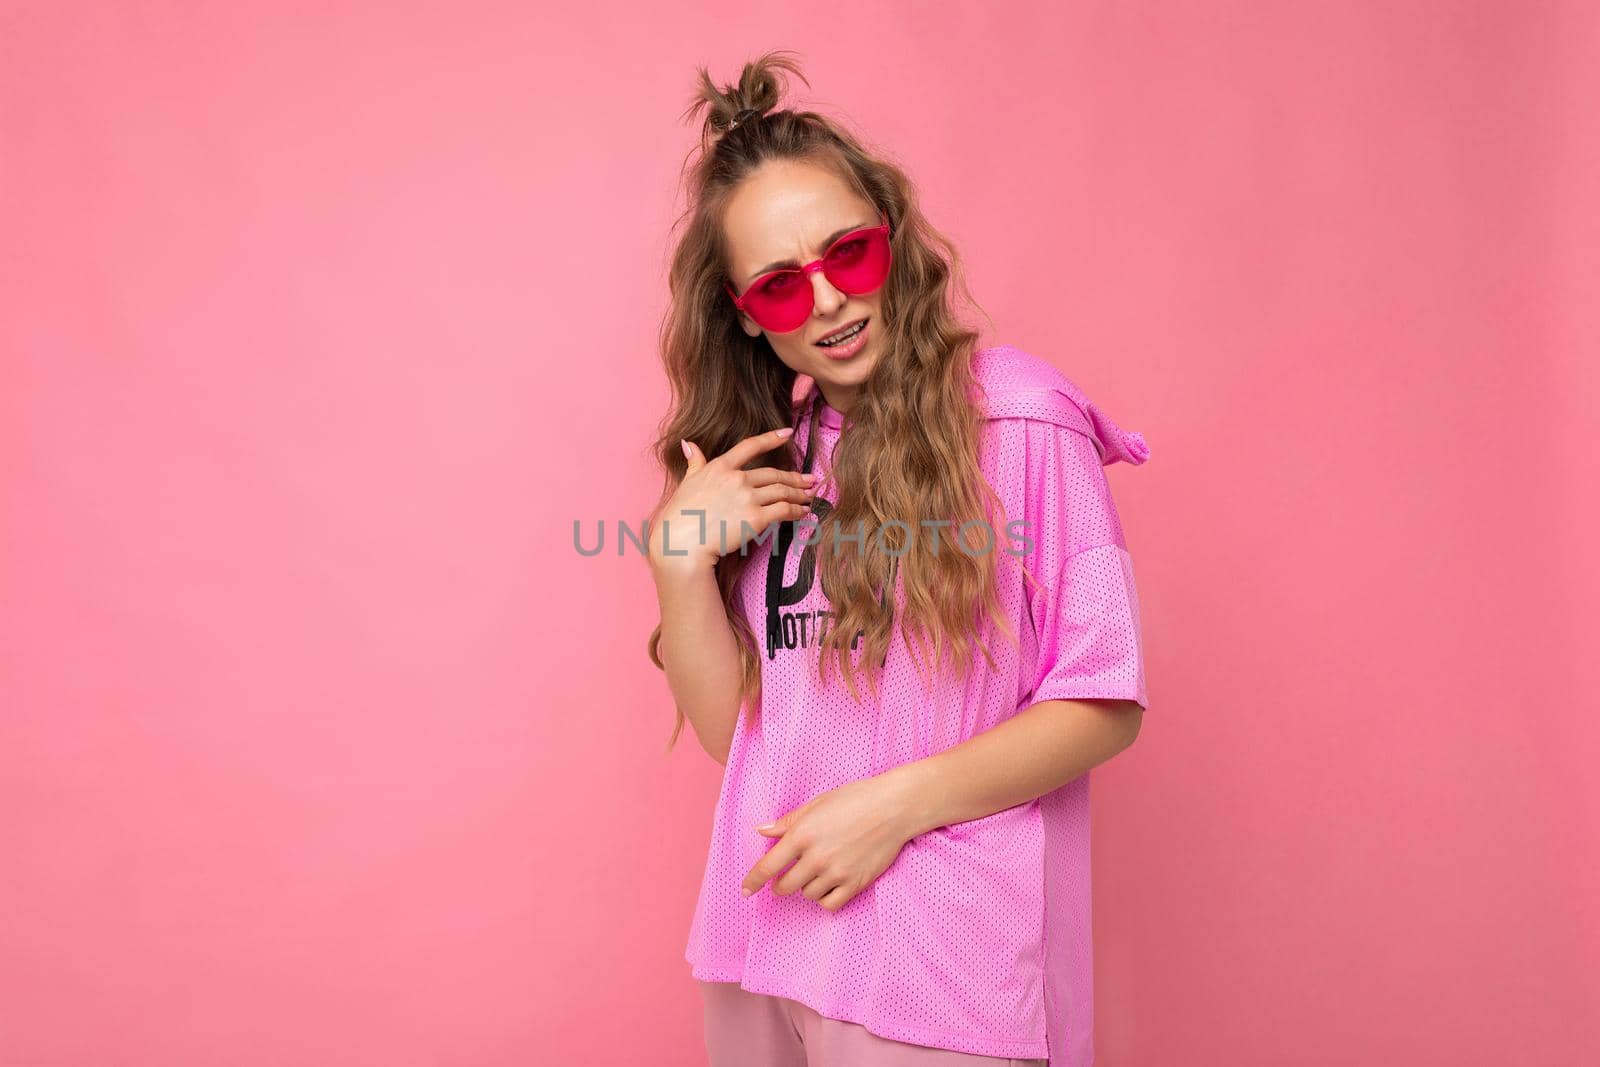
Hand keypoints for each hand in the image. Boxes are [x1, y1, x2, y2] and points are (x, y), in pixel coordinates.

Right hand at [649, 427, 817, 570]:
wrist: (682, 542)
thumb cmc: (679, 515)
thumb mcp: (686, 482)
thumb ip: (694, 462)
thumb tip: (688, 443)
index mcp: (721, 467)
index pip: (751, 446)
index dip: (772, 438)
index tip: (787, 433)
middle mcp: (737, 478)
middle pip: (774, 474)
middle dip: (795, 477)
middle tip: (810, 480)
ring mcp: (748, 498)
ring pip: (782, 492)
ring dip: (799, 494)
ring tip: (810, 496)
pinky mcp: (756, 518)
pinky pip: (784, 511)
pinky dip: (797, 511)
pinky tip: (804, 512)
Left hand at [741, 774, 920, 911]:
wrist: (893, 807)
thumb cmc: (855, 799)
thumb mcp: (817, 804)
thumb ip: (788, 822)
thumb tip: (761, 831)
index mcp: (802, 835)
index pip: (768, 866)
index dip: (753, 881)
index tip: (746, 890)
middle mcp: (816, 857)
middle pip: (786, 886)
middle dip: (781, 884)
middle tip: (787, 877)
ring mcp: (836, 872)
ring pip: (808, 895)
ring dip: (807, 887)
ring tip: (818, 871)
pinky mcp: (855, 883)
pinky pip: (830, 903)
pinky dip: (825, 898)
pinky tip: (829, 885)